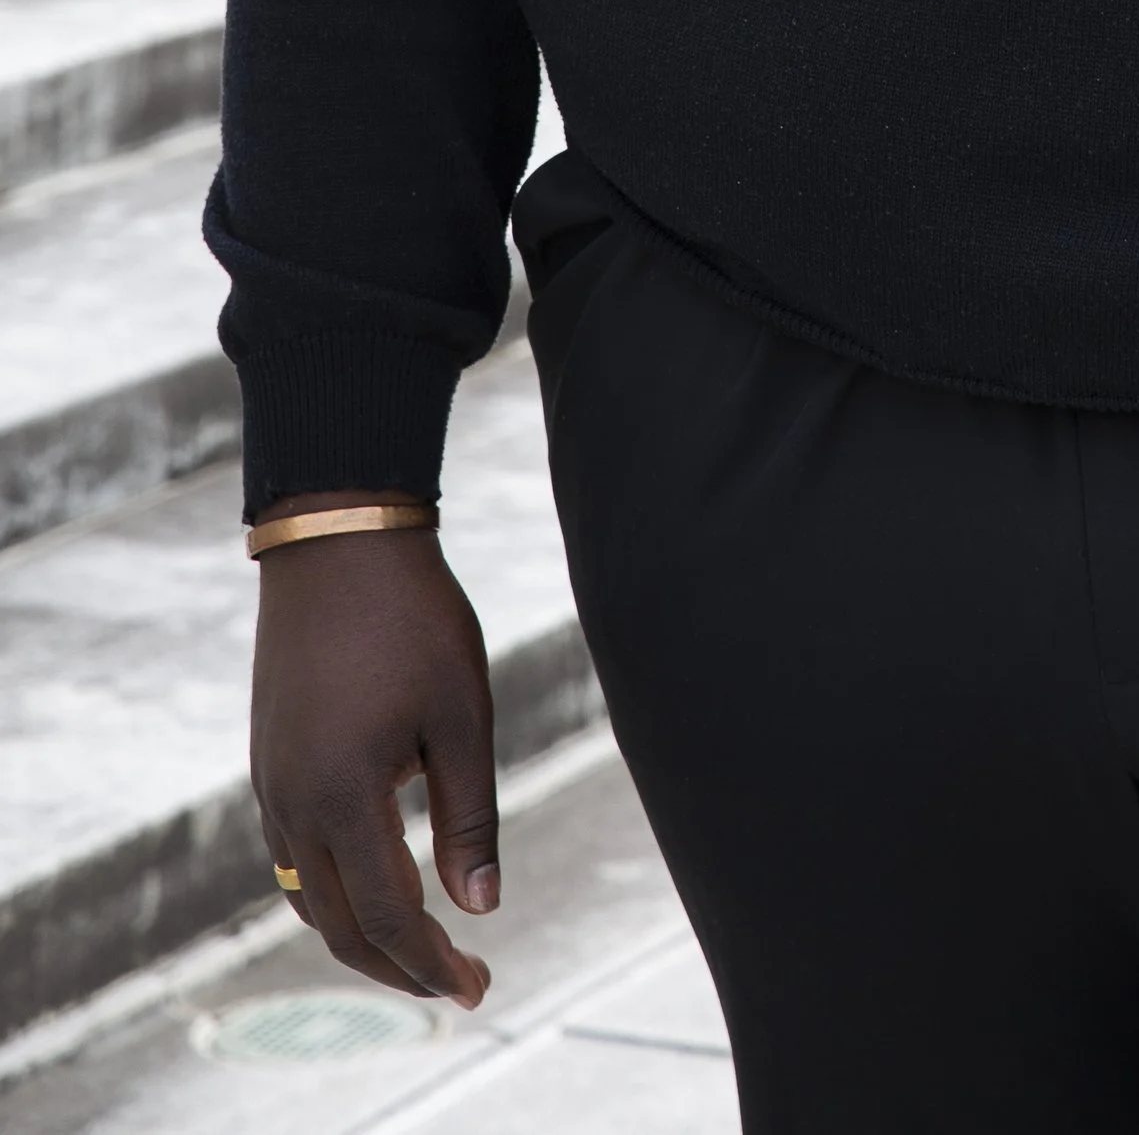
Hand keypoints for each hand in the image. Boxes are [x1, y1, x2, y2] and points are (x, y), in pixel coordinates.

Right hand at [249, 493, 499, 1003]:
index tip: (480, 988)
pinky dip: (331, 891)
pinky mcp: (267, 760)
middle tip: (460, 984)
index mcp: (343, 797)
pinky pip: (290, 856)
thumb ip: (470, 816)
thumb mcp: (462, 715)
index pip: (389, 917)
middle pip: (340, 926)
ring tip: (421, 947)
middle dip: (399, 968)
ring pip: (307, 897)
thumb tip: (481, 906)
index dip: (434, 964)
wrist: (337, 539)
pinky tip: (374, 881)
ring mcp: (271, 784)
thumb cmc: (414, 618)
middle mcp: (293, 804)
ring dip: (361, 934)